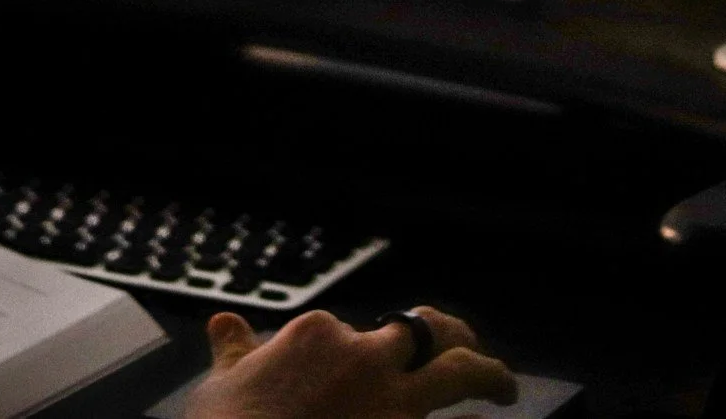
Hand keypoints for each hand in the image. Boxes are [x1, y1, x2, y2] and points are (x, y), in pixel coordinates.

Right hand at [186, 306, 516, 418]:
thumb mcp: (223, 385)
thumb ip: (235, 352)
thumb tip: (224, 325)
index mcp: (317, 335)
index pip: (352, 331)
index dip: (357, 351)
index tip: (357, 370)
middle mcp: (365, 358)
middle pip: (426, 331)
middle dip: (453, 335)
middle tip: (468, 348)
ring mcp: (395, 401)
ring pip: (460, 371)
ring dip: (488, 375)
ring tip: (503, 388)